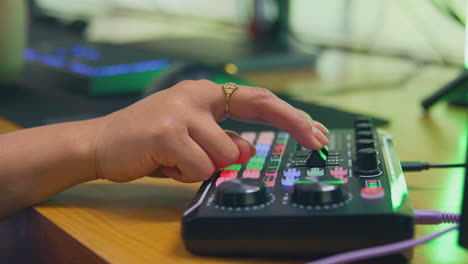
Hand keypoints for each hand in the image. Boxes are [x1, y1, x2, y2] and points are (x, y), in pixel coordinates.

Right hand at [93, 80, 328, 182]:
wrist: (101, 144)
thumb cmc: (149, 142)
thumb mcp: (192, 139)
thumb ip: (222, 142)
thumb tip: (247, 149)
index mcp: (204, 95)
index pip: (257, 98)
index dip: (291, 115)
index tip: (314, 132)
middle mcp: (195, 96)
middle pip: (253, 116)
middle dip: (283, 130)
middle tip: (305, 142)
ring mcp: (181, 111)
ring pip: (225, 153)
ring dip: (207, 167)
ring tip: (178, 161)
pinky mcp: (167, 131)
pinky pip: (200, 166)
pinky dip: (186, 174)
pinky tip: (165, 164)